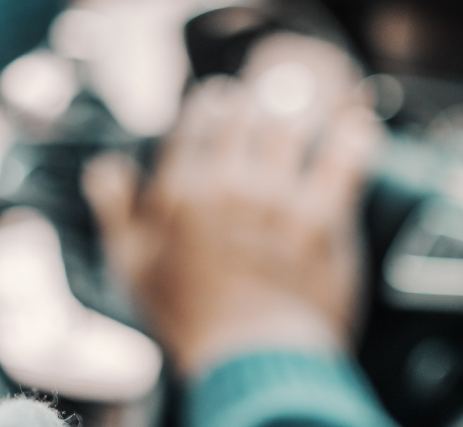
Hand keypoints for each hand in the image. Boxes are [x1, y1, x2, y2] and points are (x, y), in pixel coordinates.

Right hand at [83, 34, 382, 377]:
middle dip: (257, 101)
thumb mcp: (133, 267)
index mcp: (179, 191)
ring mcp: (277, 198)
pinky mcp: (323, 217)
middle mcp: (227, 185)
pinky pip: (345, 155)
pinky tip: (356, 126)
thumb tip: (105, 167)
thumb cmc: (190, 318)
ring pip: (293, 122)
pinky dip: (352, 134)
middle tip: (266, 102)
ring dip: (300, 107)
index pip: (198, 118)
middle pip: (248, 112)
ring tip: (306, 106)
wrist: (249, 362)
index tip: (224, 100)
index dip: (214, 102)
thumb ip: (115, 210)